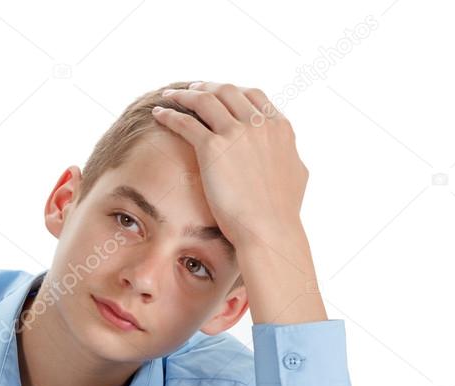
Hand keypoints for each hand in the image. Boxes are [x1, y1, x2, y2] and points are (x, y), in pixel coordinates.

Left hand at [152, 81, 308, 247]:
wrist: (268, 230)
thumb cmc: (281, 212)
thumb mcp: (296, 173)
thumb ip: (288, 154)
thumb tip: (289, 152)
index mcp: (279, 127)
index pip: (254, 95)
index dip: (233, 91)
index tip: (219, 92)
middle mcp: (258, 124)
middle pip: (227, 90)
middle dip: (207, 86)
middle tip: (192, 89)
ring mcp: (236, 132)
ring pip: (205, 99)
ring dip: (185, 94)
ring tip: (170, 95)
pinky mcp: (212, 147)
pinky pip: (185, 121)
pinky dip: (170, 114)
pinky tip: (158, 114)